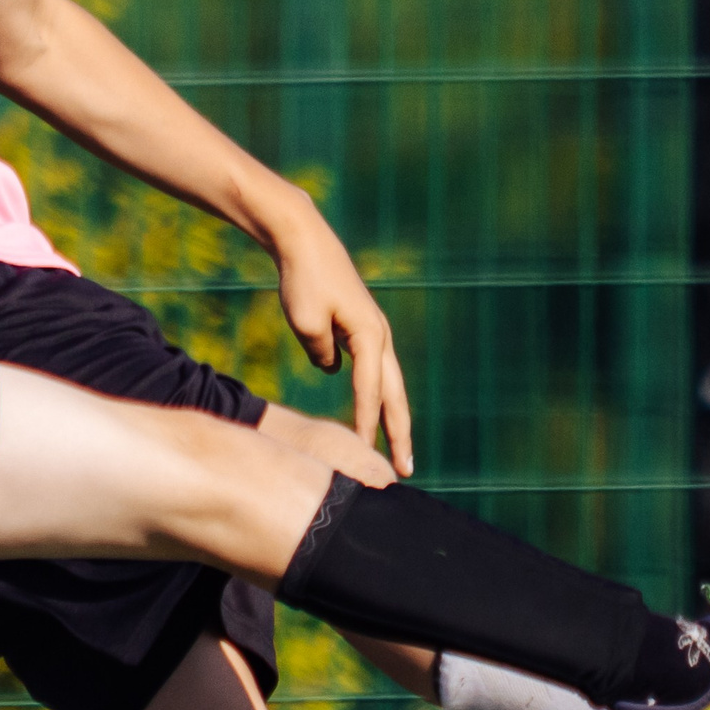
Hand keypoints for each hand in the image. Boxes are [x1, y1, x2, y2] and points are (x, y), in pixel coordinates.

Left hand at [272, 205, 413, 475]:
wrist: (304, 239)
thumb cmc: (303, 280)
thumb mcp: (305, 323)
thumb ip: (321, 354)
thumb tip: (331, 369)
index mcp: (370, 336)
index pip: (369, 392)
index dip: (367, 427)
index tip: (364, 458)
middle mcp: (380, 335)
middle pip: (395, 394)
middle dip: (400, 434)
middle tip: (407, 470)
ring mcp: (374, 331)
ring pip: (388, 384)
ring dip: (393, 417)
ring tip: (397, 451)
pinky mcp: (362, 327)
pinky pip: (373, 372)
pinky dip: (376, 397)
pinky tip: (371, 414)